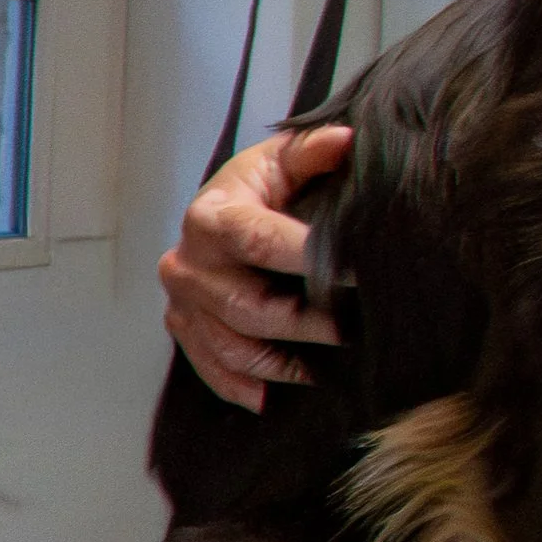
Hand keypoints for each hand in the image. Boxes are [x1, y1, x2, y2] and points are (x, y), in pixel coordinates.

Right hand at [158, 125, 352, 409]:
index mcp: (211, 216)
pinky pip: (210, 367)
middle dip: (305, 321)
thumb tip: (345, 140)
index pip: (259, 240)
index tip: (359, 272)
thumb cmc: (261, 186)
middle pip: (247, 305)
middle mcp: (187, 262)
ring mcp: (183, 301)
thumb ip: (311, 151)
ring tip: (328, 370)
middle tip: (353, 329)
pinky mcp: (184, 328)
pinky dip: (240, 386)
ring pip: (231, 344)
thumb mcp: (282, 161)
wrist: (221, 208)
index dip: (310, 257)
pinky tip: (271, 400)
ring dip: (281, 363)